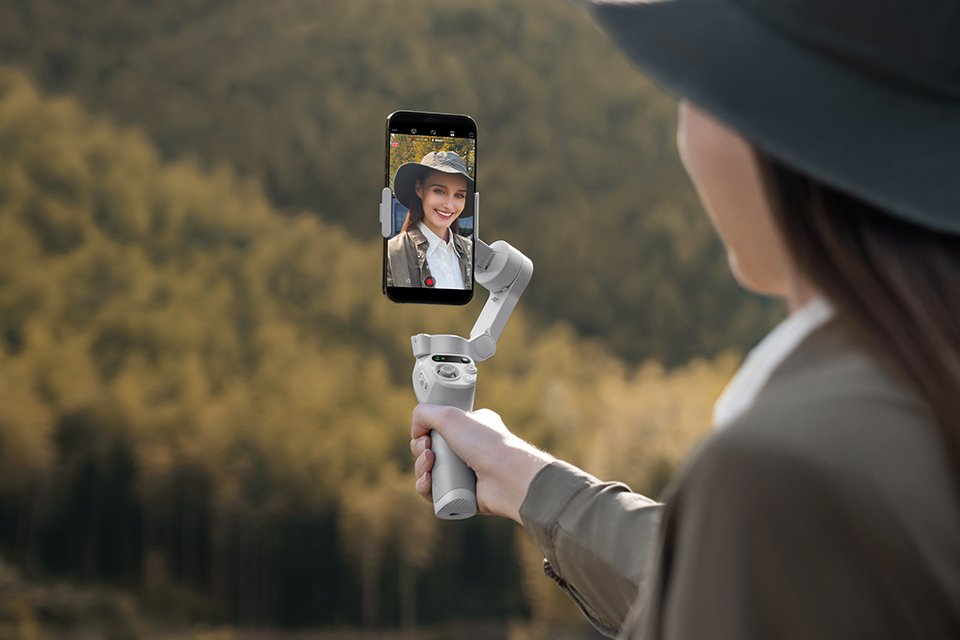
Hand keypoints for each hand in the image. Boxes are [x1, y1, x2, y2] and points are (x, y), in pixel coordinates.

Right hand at [411, 405, 553, 523]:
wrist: (508, 477)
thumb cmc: (485, 443)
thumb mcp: (451, 415)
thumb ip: (425, 413)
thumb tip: (415, 429)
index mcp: (471, 427)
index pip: (440, 428)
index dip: (425, 431)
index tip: (423, 433)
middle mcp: (470, 450)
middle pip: (431, 451)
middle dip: (421, 451)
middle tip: (427, 450)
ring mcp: (467, 474)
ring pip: (430, 473)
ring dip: (421, 469)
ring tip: (429, 466)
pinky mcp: (463, 496)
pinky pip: (435, 493)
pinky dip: (426, 488)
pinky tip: (427, 482)